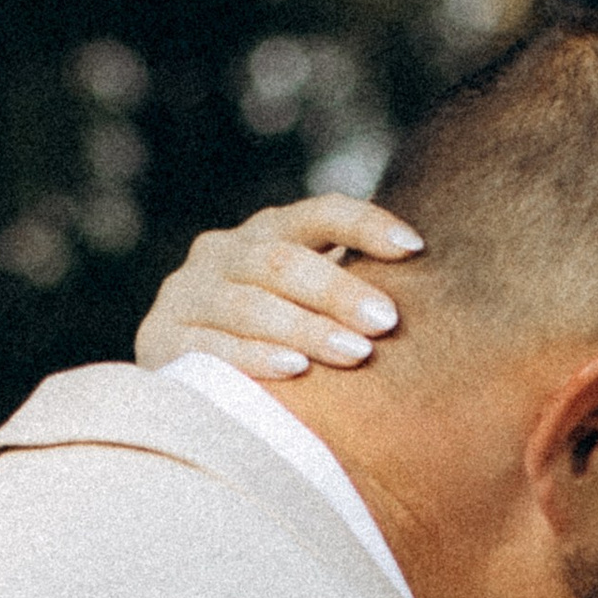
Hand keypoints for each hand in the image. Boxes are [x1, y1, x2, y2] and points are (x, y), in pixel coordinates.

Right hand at [133, 194, 423, 378]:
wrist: (180, 384)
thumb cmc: (271, 342)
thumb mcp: (304, 303)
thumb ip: (348, 287)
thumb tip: (437, 281)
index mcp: (264, 232)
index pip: (319, 214)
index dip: (366, 224)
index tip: (415, 247)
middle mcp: (221, 253)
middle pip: (283, 262)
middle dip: (339, 291)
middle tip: (387, 321)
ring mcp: (186, 295)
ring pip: (250, 305)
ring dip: (306, 328)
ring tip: (356, 353)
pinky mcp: (161, 340)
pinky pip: (213, 348)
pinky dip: (257, 357)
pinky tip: (296, 370)